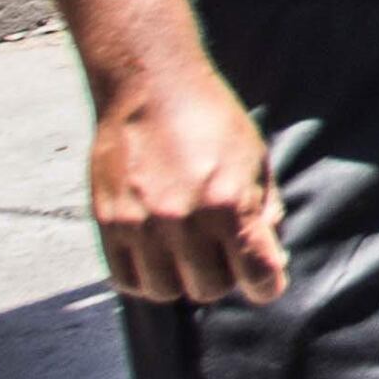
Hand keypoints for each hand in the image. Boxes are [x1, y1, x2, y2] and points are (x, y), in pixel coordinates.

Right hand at [93, 61, 284, 305]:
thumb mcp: (254, 158)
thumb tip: (270, 251)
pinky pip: (126, 280)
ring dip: (182, 279)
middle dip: (225, 275)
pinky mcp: (108, 223)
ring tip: (187, 254)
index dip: (267, 283)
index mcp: (228, 204)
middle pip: (211, 289)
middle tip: (223, 252)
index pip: (257, 276)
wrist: (150, 87)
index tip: (266, 278)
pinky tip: (157, 257)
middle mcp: (182, 221)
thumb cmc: (211, 119)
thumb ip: (265, 208)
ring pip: (166, 292)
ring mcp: (140, 225)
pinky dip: (145, 278)